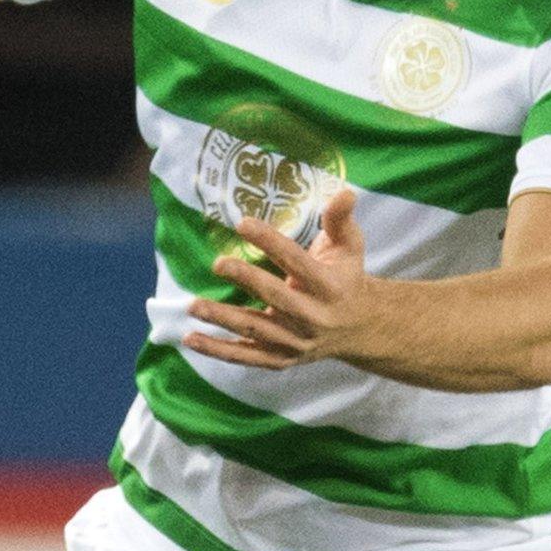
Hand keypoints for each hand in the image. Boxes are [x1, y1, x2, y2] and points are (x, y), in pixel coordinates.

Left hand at [182, 190, 384, 369]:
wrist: (359, 328)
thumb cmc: (346, 278)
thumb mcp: (349, 247)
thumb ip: (339, 220)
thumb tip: (344, 192)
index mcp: (330, 287)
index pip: (297, 262)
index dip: (270, 242)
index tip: (242, 223)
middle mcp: (313, 316)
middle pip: (276, 297)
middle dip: (247, 280)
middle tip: (218, 263)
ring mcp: (296, 341)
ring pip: (256, 330)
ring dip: (223, 319)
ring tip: (193, 306)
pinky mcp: (281, 358)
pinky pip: (246, 356)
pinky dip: (218, 350)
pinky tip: (190, 338)